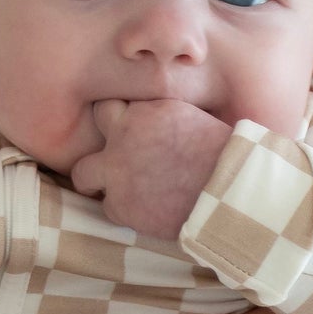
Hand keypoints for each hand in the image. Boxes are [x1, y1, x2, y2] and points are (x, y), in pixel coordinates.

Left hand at [69, 98, 232, 237]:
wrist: (229, 193)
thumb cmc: (225, 158)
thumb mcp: (194, 120)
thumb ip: (164, 118)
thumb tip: (158, 127)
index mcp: (147, 110)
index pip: (119, 101)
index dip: (125, 113)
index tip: (132, 126)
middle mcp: (124, 135)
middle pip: (95, 120)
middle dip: (101, 132)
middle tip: (110, 150)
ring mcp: (117, 171)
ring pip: (82, 174)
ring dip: (95, 180)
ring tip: (108, 189)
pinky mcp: (120, 205)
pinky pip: (108, 208)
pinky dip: (123, 210)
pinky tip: (142, 212)